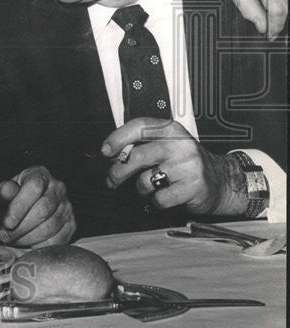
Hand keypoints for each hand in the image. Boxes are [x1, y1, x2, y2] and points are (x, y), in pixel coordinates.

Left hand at [0, 166, 74, 246]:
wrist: (28, 206)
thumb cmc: (13, 197)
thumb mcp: (4, 191)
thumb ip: (4, 192)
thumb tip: (7, 192)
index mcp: (40, 174)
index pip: (34, 187)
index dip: (19, 206)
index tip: (6, 222)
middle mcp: (58, 188)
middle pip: (42, 210)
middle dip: (20, 227)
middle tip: (5, 235)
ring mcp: (67, 207)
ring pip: (49, 227)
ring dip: (27, 238)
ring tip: (12, 240)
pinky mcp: (71, 225)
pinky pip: (57, 241)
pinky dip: (39, 246)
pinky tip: (26, 244)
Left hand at [101, 117, 245, 215]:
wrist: (221, 181)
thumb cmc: (185, 163)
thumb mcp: (166, 145)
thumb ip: (142, 145)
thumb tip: (111, 155)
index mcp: (171, 129)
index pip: (139, 126)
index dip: (118, 138)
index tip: (105, 151)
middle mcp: (180, 145)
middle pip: (137, 157)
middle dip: (118, 172)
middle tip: (112, 180)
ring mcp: (189, 166)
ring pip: (146, 180)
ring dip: (140, 189)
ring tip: (148, 187)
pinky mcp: (194, 187)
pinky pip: (159, 198)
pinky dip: (155, 201)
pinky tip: (163, 196)